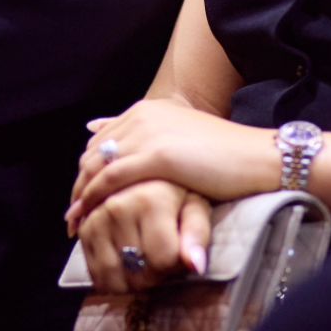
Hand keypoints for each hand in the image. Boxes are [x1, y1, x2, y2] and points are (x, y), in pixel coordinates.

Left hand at [68, 100, 276, 232]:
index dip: (88, 168)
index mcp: (151, 108)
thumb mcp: (180, 137)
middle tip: (75, 213)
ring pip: (95, 166)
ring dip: (79, 196)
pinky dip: (92, 200)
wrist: (256, 158)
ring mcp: (150, 133)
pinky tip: (88, 219)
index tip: (83, 194)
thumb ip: (146, 136)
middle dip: (79, 183)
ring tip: (76, 222)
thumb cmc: (224, 154)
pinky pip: (109, 180)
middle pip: (93, 151)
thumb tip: (98, 128)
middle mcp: (145, 115)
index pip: (101, 138)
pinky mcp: (156, 156)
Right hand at [78, 180, 211, 293]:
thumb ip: (198, 234)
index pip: (162, 259)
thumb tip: (195, 266)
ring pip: (113, 277)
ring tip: (148, 265)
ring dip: (133, 282)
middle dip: (156, 276)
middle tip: (165, 263)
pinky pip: (95, 274)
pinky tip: (129, 268)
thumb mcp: (196, 206)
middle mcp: (118, 208)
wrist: (148, 177)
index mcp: (150, 200)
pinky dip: (113, 281)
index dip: (176, 266)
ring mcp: (97, 220)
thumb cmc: (178, 193)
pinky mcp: (84, 231)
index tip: (181, 256)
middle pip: (137, 272)